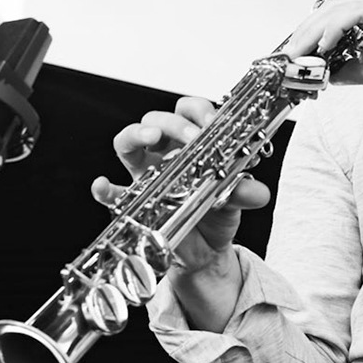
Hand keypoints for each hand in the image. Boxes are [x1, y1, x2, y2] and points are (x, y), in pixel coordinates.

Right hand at [91, 98, 272, 273]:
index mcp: (190, 144)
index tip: (214, 122)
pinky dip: (104, 188)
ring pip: (128, 141)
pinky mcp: (134, 201)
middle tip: (193, 137)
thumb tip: (258, 191)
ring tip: (152, 138)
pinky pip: (112, 192)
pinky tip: (104, 185)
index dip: (199, 111)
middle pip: (157, 119)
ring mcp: (144, 174)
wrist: (207, 251)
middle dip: (174, 122)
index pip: (189, 111)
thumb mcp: (235, 200)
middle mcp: (164, 153)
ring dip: (137, 134)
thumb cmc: (216, 214)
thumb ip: (245, 191)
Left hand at [284, 0, 362, 100]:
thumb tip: (332, 75)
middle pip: (330, 10)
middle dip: (305, 32)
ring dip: (313, 30)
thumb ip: (358, 71)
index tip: (298, 57)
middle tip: (289, 54)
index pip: (337, 19)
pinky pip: (353, 14)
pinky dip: (333, 28)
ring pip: (336, 8)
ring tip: (299, 52)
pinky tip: (324, 46)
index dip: (314, 35)